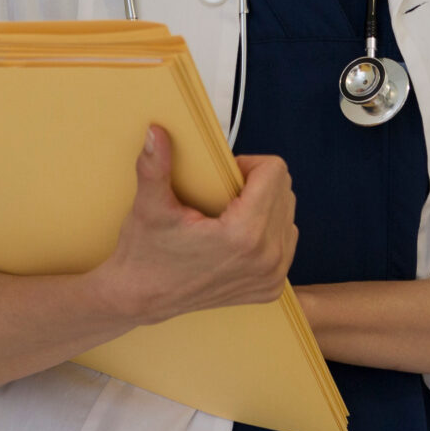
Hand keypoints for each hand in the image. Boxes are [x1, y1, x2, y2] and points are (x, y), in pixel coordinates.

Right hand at [89, 126, 296, 326]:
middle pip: (284, 190)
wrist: (141, 299)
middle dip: (256, 184)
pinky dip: (267, 231)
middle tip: (222, 195)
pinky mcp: (271, 288)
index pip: (275, 172)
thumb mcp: (150, 207)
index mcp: (244, 233)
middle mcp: (267, 257)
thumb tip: (155, 131)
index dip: (247, 165)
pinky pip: (286, 241)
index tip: (223, 177)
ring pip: (288, 214)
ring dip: (264, 206)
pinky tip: (238, 236)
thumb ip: (155, 166)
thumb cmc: (145, 252)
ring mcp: (272, 276)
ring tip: (229, 215)